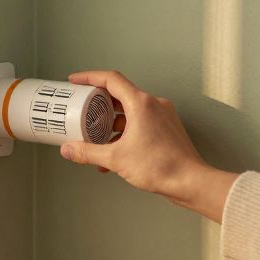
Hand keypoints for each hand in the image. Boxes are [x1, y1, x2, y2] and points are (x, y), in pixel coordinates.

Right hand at [60, 70, 238, 222]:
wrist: (190, 181)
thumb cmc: (161, 167)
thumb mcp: (115, 158)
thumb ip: (88, 152)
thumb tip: (69, 149)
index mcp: (141, 103)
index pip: (111, 80)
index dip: (90, 77)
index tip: (76, 81)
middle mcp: (154, 104)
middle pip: (120, 95)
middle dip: (99, 104)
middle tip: (83, 109)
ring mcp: (163, 116)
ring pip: (130, 111)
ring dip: (112, 122)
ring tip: (97, 137)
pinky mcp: (167, 129)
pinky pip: (141, 123)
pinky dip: (125, 132)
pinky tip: (115, 152)